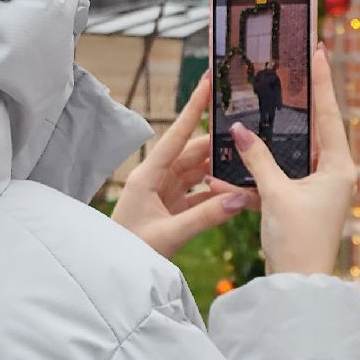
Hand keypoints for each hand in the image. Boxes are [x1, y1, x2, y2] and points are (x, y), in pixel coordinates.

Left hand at [113, 80, 251, 258]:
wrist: (113, 275)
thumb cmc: (130, 253)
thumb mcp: (168, 235)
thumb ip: (206, 217)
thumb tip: (241, 197)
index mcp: (146, 176)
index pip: (176, 136)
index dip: (193, 110)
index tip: (206, 84)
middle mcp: (155, 179)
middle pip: (191, 153)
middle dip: (217, 144)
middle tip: (244, 130)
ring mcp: (163, 194)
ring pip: (198, 174)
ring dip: (220, 170)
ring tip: (246, 159)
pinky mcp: (171, 211)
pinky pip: (199, 195)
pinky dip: (217, 194)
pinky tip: (236, 191)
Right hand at [229, 47, 355, 275]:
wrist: (296, 286)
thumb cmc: (297, 239)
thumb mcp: (275, 193)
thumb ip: (257, 158)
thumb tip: (239, 130)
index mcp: (338, 166)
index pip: (329, 114)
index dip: (322, 82)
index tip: (319, 51)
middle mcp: (332, 173)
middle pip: (311, 129)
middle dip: (293, 105)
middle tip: (286, 71)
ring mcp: (316, 188)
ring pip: (288, 154)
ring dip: (265, 144)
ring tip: (250, 114)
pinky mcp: (298, 203)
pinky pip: (275, 179)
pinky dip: (254, 176)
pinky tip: (224, 172)